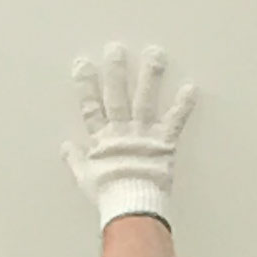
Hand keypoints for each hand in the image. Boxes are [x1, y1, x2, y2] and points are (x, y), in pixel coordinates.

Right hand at [66, 41, 193, 228]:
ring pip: (145, 100)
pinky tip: (191, 87)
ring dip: (150, 76)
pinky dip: (183, 105)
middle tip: (116, 48)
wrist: (130, 208)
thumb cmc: (108, 195)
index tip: (83, 63)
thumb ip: (75, 159)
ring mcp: (143, 135)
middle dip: (116, 71)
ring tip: (155, 54)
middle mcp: (122, 131)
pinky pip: (175, 120)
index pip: (91, 106)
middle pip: (117, 96)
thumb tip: (65, 147)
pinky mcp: (164, 143)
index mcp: (102, 139)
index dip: (86, 85)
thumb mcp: (84, 177)